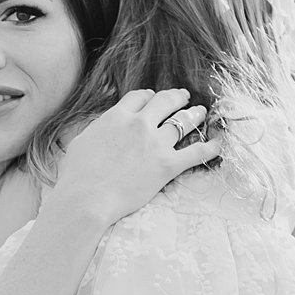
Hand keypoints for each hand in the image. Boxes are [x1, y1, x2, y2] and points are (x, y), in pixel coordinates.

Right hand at [50, 89, 218, 229]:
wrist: (86, 198)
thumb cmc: (76, 177)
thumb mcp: (81, 143)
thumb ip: (97, 131)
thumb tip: (100, 130)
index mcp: (117, 116)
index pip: (139, 97)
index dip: (148, 96)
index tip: (152, 99)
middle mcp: (139, 124)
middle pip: (164, 102)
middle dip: (176, 98)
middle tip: (183, 97)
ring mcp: (155, 143)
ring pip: (182, 121)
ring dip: (195, 115)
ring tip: (202, 113)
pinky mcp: (167, 165)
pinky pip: (196, 152)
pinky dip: (210, 148)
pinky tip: (218, 144)